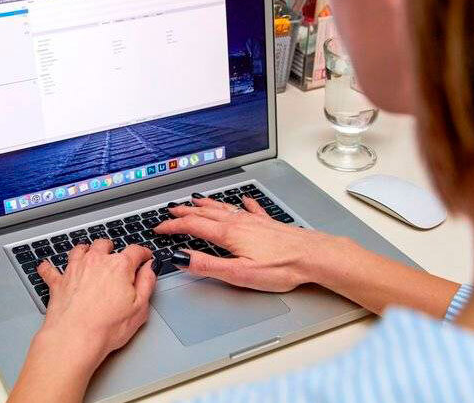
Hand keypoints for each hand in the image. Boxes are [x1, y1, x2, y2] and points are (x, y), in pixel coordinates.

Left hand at [36, 240, 155, 361]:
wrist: (74, 338)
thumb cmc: (106, 327)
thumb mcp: (140, 307)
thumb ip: (147, 283)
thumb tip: (150, 268)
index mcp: (119, 266)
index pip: (135, 251)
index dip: (142, 253)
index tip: (145, 256)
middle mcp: (96, 261)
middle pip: (104, 244)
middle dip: (112, 248)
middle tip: (116, 256)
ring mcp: (74, 269)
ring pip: (80, 249)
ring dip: (86, 250)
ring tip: (88, 254)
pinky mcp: (58, 282)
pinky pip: (49, 269)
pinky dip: (49, 267)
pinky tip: (47, 266)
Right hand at [155, 197, 354, 291]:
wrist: (314, 256)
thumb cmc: (282, 267)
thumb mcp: (238, 273)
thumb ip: (207, 266)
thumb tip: (181, 258)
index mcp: (228, 233)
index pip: (192, 226)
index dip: (173, 226)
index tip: (159, 227)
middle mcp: (239, 222)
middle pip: (205, 212)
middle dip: (185, 211)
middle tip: (171, 209)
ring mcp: (255, 220)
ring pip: (224, 207)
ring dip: (207, 204)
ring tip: (196, 200)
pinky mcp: (269, 224)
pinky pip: (251, 208)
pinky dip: (242, 204)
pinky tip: (243, 200)